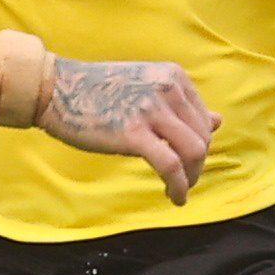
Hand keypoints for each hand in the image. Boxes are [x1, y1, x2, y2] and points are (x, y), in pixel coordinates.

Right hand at [39, 58, 217, 203]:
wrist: (56, 89)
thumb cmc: (97, 90)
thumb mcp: (147, 88)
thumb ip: (181, 104)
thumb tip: (218, 121)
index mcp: (173, 77)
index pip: (204, 118)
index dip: (201, 145)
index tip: (188, 161)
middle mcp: (167, 89)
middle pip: (202, 137)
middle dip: (198, 164)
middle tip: (184, 180)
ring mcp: (151, 109)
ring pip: (193, 151)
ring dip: (191, 177)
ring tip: (180, 189)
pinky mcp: (133, 133)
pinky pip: (170, 165)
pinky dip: (178, 186)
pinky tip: (174, 197)